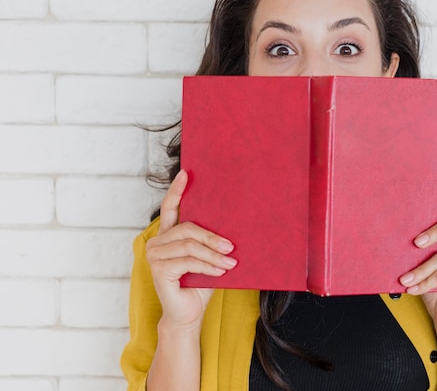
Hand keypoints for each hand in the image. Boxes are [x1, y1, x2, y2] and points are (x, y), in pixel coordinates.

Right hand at [145, 169, 236, 328]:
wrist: (189, 314)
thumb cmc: (199, 285)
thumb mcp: (207, 258)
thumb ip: (209, 242)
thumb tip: (231, 228)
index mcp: (167, 235)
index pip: (170, 207)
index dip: (177, 190)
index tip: (186, 173)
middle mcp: (156, 243)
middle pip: (187, 228)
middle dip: (212, 236)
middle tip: (231, 246)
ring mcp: (154, 256)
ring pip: (190, 246)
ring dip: (214, 255)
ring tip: (231, 262)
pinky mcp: (159, 270)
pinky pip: (188, 261)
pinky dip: (207, 266)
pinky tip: (221, 272)